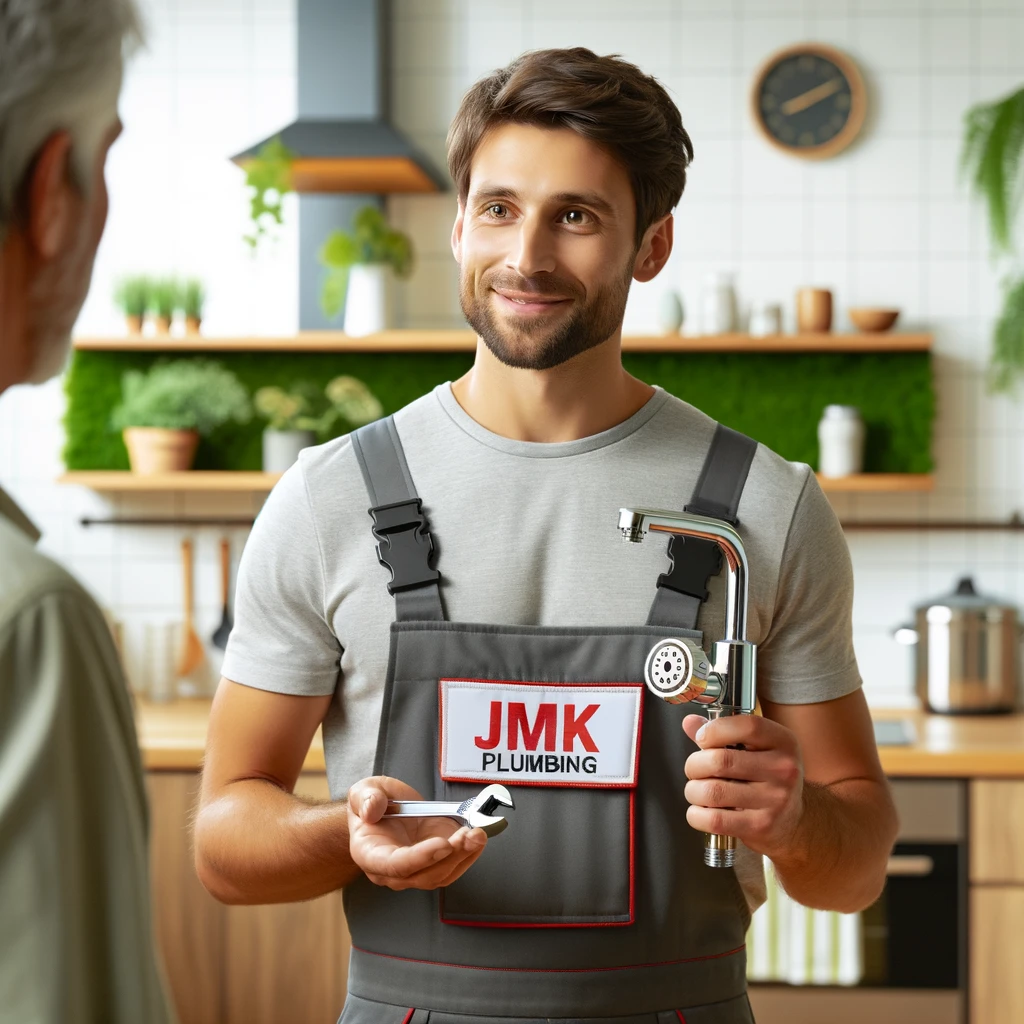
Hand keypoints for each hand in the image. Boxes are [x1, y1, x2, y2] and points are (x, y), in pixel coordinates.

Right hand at [347, 776, 486, 890]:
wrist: (384, 809)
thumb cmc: (372, 805)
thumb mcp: (363, 792)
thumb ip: (366, 799)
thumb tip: (372, 809)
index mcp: (370, 855)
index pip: (394, 866)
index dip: (419, 858)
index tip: (442, 844)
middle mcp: (392, 871)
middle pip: (423, 875)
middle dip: (450, 856)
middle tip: (467, 834)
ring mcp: (416, 870)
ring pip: (442, 874)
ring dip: (464, 856)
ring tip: (477, 834)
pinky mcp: (435, 863)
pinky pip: (454, 867)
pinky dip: (469, 854)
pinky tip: (478, 839)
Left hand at [682, 714, 803, 858]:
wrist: (793, 821)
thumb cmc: (769, 779)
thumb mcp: (757, 748)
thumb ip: (722, 734)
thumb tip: (690, 722)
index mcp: (783, 743)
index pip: (747, 726)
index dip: (715, 729)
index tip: (702, 737)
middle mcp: (783, 770)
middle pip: (721, 760)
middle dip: (695, 764)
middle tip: (695, 769)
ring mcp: (774, 800)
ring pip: (712, 791)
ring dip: (693, 790)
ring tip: (697, 790)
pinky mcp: (761, 826)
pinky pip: (714, 820)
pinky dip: (696, 815)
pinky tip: (701, 810)